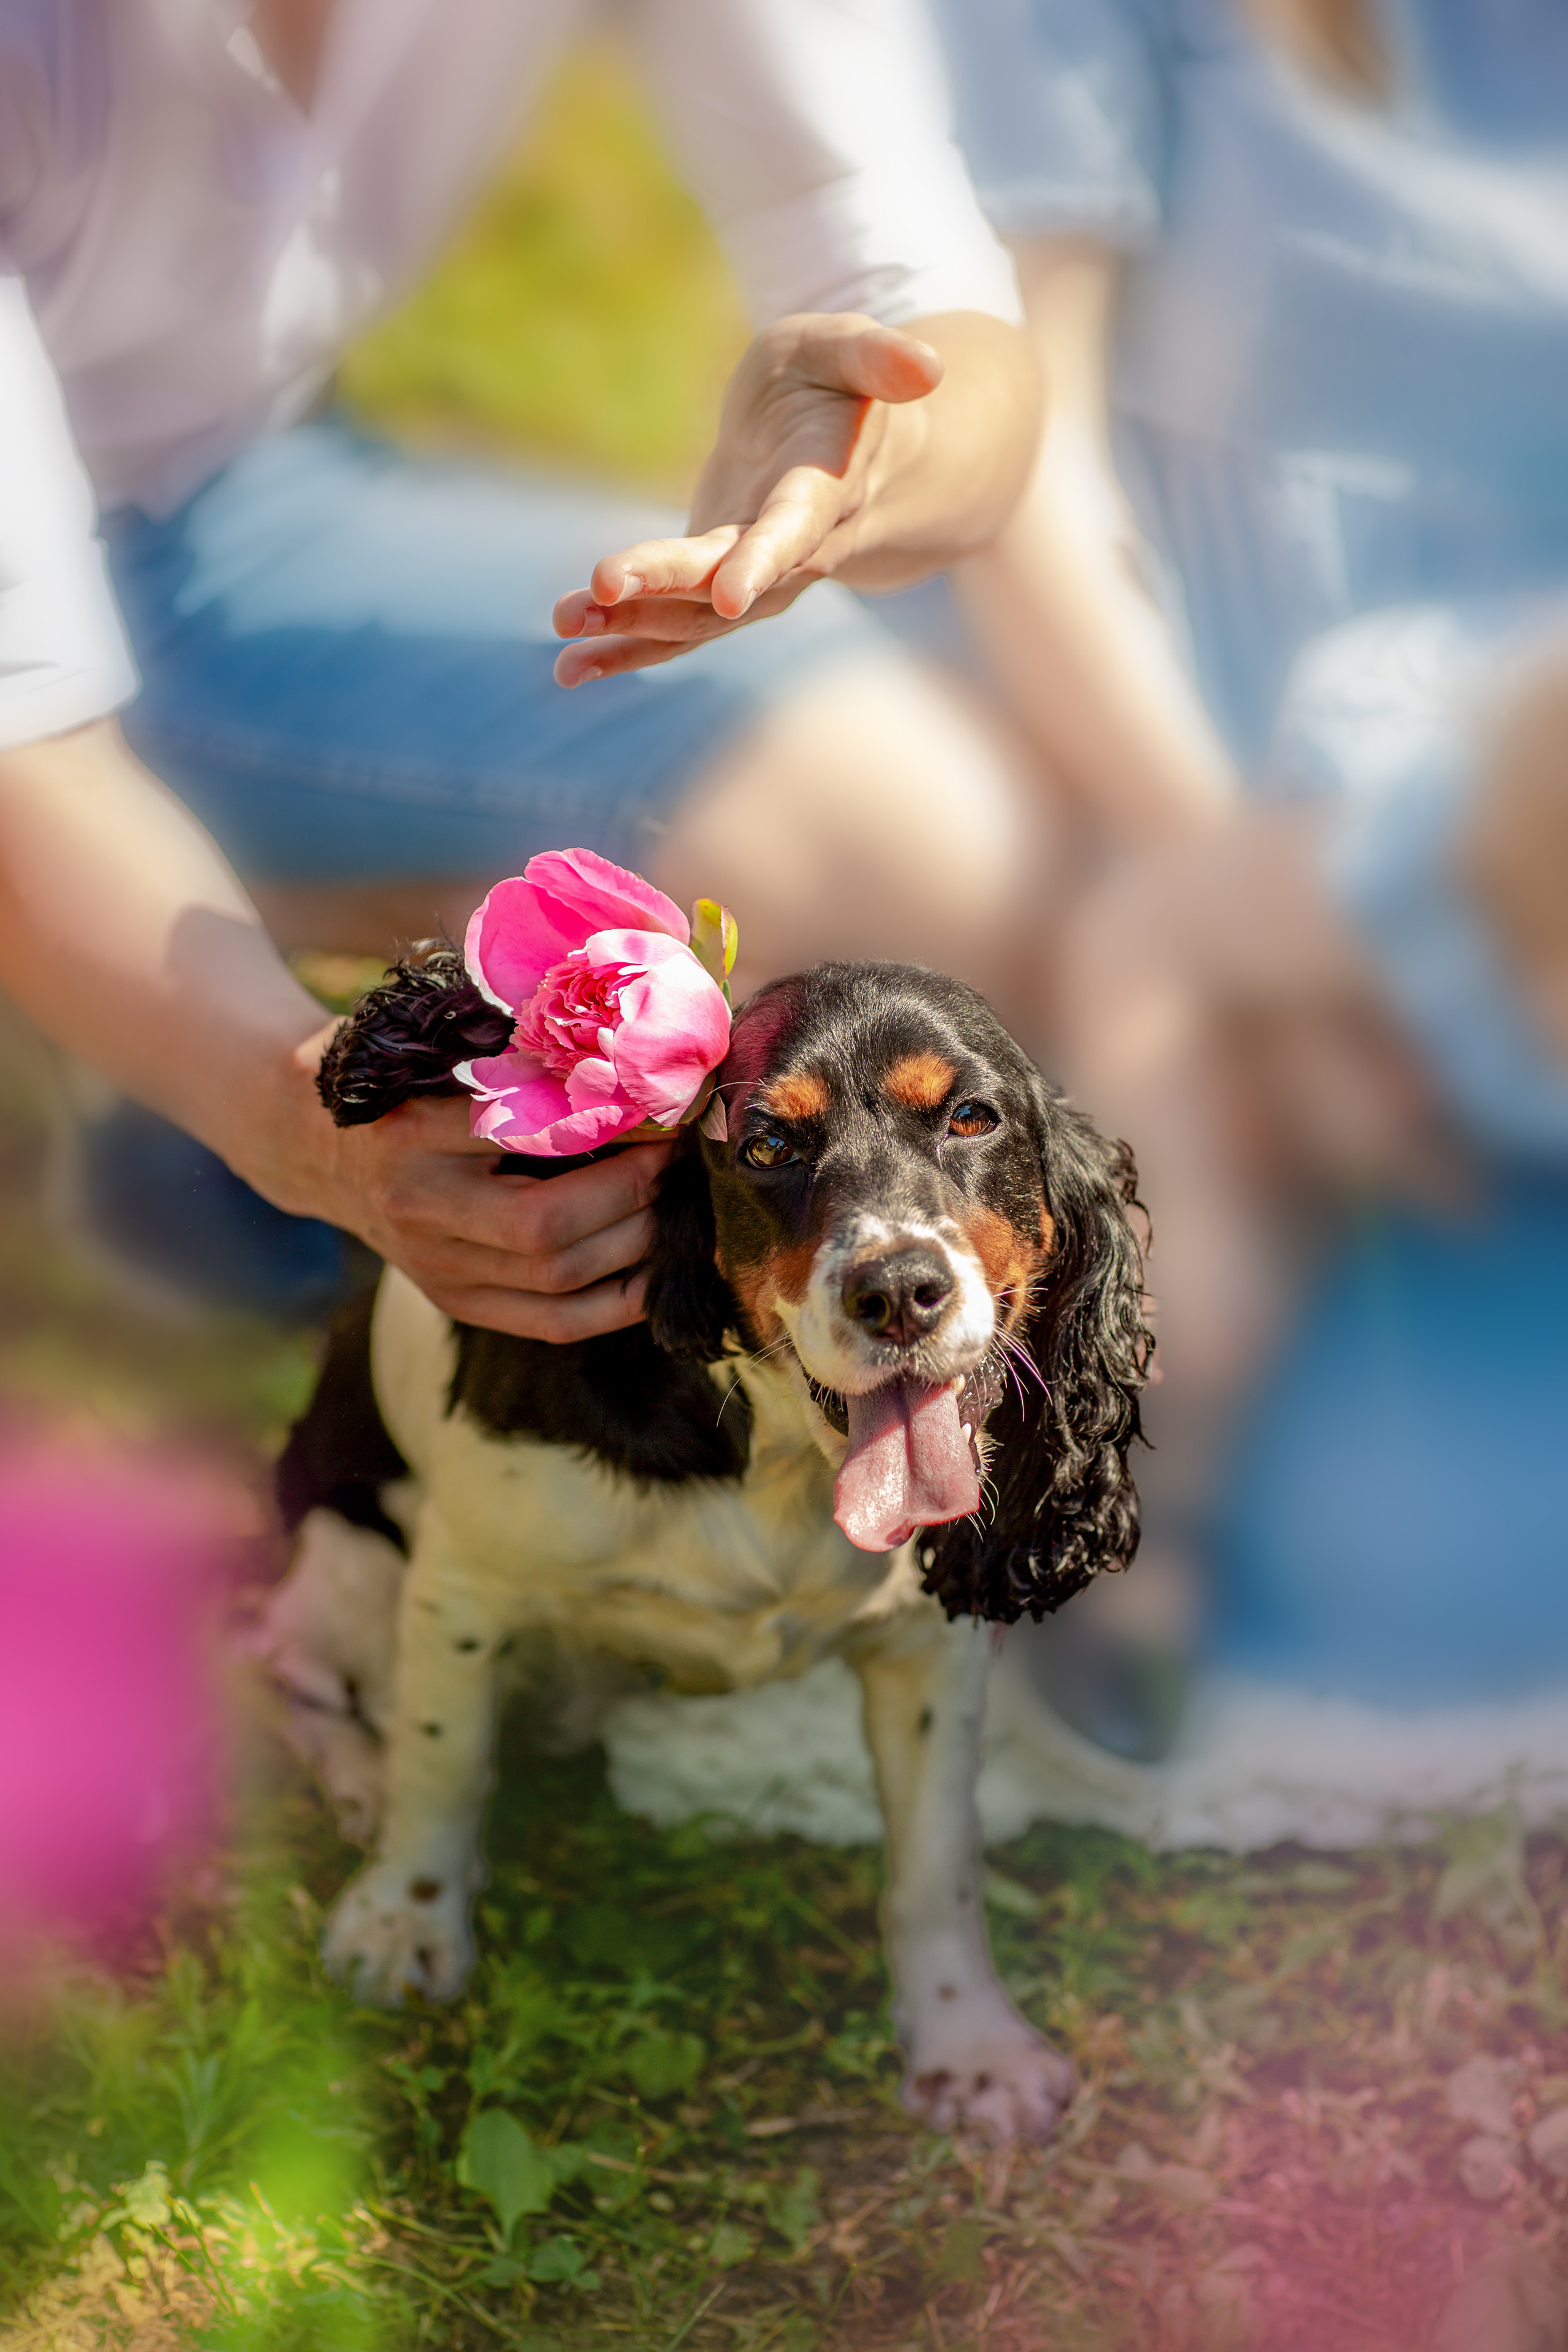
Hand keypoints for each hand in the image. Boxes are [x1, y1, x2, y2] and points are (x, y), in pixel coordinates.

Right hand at [323, 1092, 672, 1339]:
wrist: (317, 1149)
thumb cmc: (399, 1083)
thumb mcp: (442, 1055)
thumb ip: (522, 1063)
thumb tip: (635, 1074)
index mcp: (411, 1132)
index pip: (523, 1135)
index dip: (606, 1129)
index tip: (660, 1111)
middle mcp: (418, 1207)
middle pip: (545, 1226)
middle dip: (631, 1196)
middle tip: (678, 1162)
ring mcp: (435, 1267)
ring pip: (557, 1279)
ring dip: (636, 1244)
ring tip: (676, 1206)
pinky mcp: (454, 1302)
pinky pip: (554, 1323)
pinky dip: (618, 1303)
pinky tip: (657, 1272)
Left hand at [552, 313, 943, 685]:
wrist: (851, 451)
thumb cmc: (843, 387)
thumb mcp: (852, 350)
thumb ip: (881, 356)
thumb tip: (927, 362)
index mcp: (826, 490)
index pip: (796, 531)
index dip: (764, 560)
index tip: (730, 593)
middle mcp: (794, 550)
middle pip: (729, 575)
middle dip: (665, 583)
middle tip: (601, 584)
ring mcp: (755, 577)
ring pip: (697, 613)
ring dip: (631, 622)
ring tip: (565, 622)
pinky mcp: (717, 585)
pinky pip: (677, 629)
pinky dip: (626, 648)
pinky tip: (571, 667)